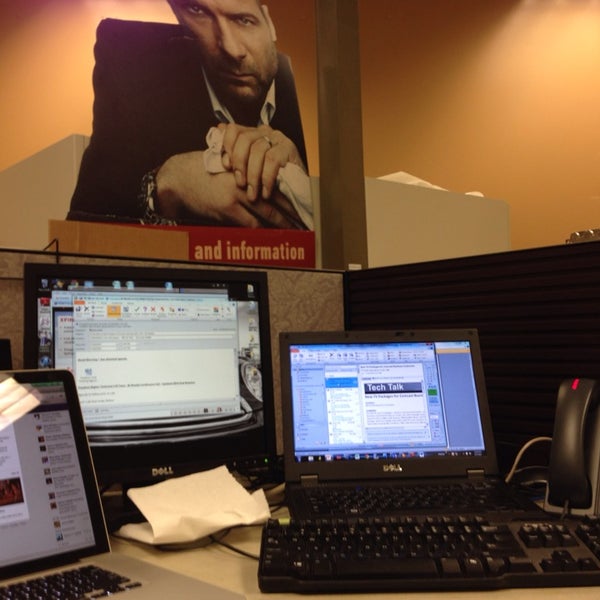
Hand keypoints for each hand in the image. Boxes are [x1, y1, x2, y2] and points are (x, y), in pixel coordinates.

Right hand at [154, 151, 304, 227]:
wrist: (178, 178)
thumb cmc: (202, 172)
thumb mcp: (226, 168)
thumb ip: (245, 178)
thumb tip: (265, 193)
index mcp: (246, 168)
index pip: (274, 181)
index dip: (290, 194)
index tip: (302, 203)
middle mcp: (243, 180)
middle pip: (275, 198)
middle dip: (292, 211)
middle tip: (306, 220)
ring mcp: (235, 195)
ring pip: (266, 212)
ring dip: (281, 223)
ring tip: (295, 231)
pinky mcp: (227, 209)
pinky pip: (250, 224)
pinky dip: (262, 230)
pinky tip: (272, 236)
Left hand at [218, 123, 305, 201]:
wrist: (295, 190)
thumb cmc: (266, 179)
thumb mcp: (247, 168)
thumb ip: (233, 151)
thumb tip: (217, 129)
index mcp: (251, 133)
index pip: (233, 130)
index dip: (227, 146)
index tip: (226, 166)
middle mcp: (264, 132)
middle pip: (245, 139)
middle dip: (240, 163)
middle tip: (240, 184)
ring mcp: (277, 139)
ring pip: (259, 150)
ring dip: (253, 176)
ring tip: (253, 194)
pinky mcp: (289, 148)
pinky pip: (273, 160)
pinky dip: (267, 178)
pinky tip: (265, 192)